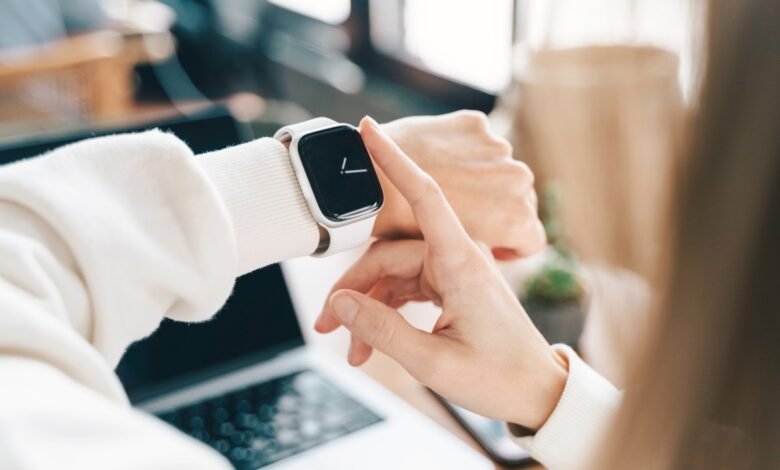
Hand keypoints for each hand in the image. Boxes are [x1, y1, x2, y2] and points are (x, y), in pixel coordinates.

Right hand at [316, 117, 567, 429]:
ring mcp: (455, 272)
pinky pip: (408, 289)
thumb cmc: (497, 377)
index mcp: (462, 263)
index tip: (368, 130)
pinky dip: (386, 314)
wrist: (536, 393)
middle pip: (388, 256)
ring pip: (394, 275)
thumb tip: (341, 303)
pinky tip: (368, 344)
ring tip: (350, 349)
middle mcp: (458, 258)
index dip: (394, 161)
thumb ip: (383, 330)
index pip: (425, 196)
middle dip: (353, 290)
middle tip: (325, 325)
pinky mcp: (453, 287)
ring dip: (368, 309)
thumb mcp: (433, 362)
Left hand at [373, 111, 544, 259]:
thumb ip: (481, 250)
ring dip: (482, 178)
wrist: (370, 182)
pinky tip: (437, 164)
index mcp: (516, 220)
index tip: (486, 245)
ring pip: (499, 169)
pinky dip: (464, 151)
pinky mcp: (475, 124)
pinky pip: (478, 142)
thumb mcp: (452, 257)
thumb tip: (486, 252)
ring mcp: (497, 149)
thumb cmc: (406, 231)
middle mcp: (517, 181)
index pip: (531, 238)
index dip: (509, 246)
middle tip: (460, 217)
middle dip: (496, 209)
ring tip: (446, 189)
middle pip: (519, 201)